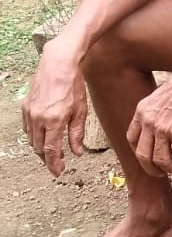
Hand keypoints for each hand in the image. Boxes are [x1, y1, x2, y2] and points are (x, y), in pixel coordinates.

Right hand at [22, 41, 87, 177]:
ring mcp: (30, 112)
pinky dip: (35, 135)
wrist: (58, 64)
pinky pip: (27, 128)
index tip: (58, 172)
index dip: (54, 164)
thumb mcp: (80, 111)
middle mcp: (39, 118)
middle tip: (57, 163)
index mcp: (54, 121)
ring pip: (32, 139)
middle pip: (39, 148)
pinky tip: (44, 135)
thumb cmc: (73, 85)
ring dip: (40, 148)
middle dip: (47, 159)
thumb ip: (77, 134)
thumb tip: (77, 153)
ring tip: (52, 150)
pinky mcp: (25, 106)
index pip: (51, 151)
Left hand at [126, 61, 171, 176]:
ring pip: (160, 160)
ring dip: (170, 168)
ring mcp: (162, 127)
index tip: (150, 158)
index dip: (140, 153)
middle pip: (142, 155)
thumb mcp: (160, 97)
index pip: (131, 140)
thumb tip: (159, 128)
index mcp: (141, 111)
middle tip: (162, 173)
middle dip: (152, 169)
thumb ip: (155, 112)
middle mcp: (148, 120)